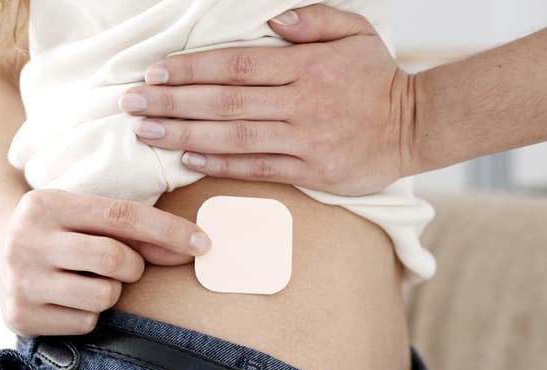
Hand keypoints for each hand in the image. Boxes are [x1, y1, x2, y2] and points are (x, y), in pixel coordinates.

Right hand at [0, 189, 211, 336]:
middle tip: (123, 266)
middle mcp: (26, 240)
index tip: (202, 243)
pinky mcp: (20, 317)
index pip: (121, 215)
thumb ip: (133, 229)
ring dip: (110, 292)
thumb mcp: (84, 215)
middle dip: (133, 266)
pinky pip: (86, 323)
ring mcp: (20, 281)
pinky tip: (69, 299)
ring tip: (87, 280)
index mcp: (46, 204)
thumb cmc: (59, 230)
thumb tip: (194, 247)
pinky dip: (90, 315)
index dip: (167, 231)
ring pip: (103, 296)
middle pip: (114, 259)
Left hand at [119, 5, 415, 196]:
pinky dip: (220, 165)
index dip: (191, 70)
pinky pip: (257, 168)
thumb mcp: (354, 32)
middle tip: (131, 104)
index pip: (236, 65)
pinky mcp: (310, 172)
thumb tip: (271, 23)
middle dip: (172, 103)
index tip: (154, 74)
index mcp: (306, 66)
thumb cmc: (377, 78)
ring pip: (234, 137)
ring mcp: (304, 140)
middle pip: (224, 102)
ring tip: (146, 133)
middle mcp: (301, 103)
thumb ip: (312, 19)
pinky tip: (187, 161)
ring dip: (185, 136)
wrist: (415, 127)